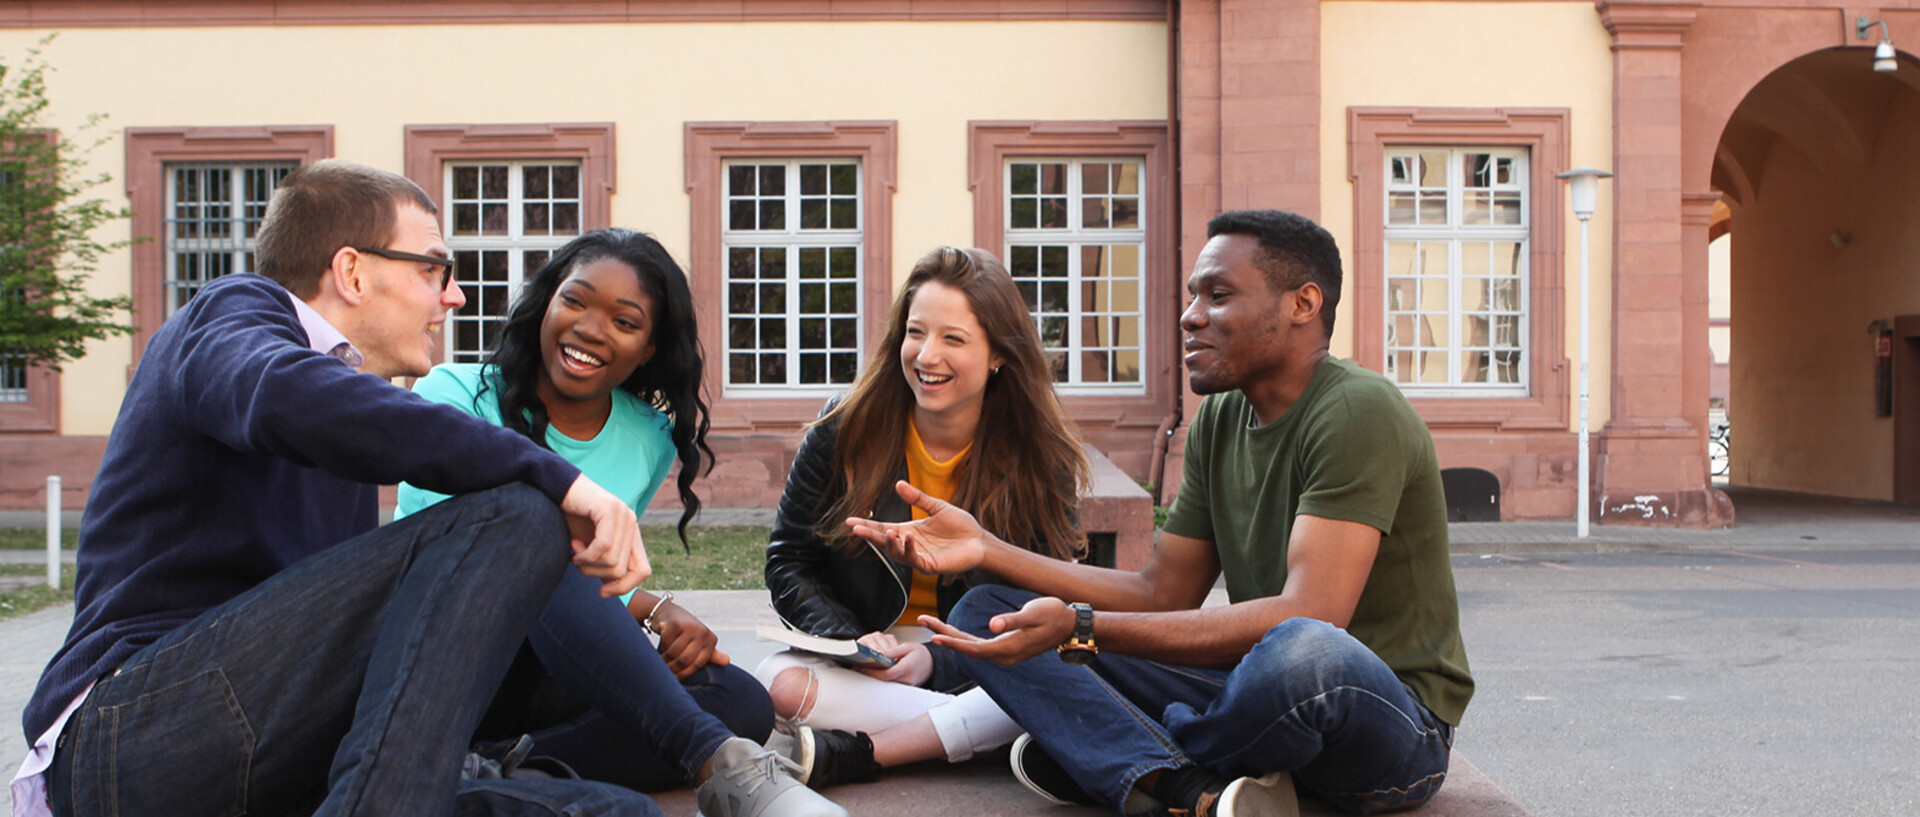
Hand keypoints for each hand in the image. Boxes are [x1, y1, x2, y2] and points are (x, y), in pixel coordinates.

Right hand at [560, 475, 648, 597]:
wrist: (555, 489)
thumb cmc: (570, 519)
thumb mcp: (589, 548)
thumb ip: (604, 564)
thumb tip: (612, 589)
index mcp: (631, 533)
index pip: (643, 571)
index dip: (623, 587)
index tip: (602, 592)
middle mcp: (631, 523)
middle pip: (623, 571)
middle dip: (596, 574)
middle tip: (578, 561)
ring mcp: (623, 514)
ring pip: (612, 561)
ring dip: (587, 564)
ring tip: (575, 549)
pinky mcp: (610, 509)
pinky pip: (603, 546)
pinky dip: (585, 555)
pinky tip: (574, 547)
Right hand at [647, 599, 730, 679]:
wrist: (669, 612)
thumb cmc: (686, 631)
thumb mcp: (699, 642)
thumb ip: (711, 654)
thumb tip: (727, 661)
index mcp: (710, 639)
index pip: (698, 664)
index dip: (684, 674)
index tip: (674, 681)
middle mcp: (702, 632)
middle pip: (684, 660)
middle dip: (672, 669)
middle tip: (663, 673)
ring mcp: (689, 627)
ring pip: (673, 653)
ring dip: (664, 661)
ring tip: (659, 664)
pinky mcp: (674, 624)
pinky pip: (665, 644)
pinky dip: (659, 650)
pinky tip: (656, 652)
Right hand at [845, 480, 988, 575]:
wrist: (980, 540)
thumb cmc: (960, 526)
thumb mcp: (937, 507)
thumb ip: (918, 498)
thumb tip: (897, 484)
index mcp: (910, 531)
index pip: (883, 528)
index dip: (868, 525)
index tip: (850, 521)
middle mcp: (911, 545)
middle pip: (885, 542)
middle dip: (870, 536)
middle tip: (856, 528)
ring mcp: (919, 556)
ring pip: (897, 553)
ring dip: (890, 543)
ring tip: (887, 532)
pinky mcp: (930, 565)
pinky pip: (914, 559)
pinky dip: (908, 549)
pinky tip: (908, 537)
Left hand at [853, 631, 932, 685]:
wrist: (933, 664)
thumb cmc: (921, 654)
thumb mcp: (908, 647)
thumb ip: (894, 651)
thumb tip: (881, 653)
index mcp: (907, 668)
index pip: (886, 673)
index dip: (872, 671)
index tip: (861, 667)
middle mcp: (907, 680)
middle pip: (883, 680)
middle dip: (870, 674)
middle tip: (858, 668)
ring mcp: (906, 686)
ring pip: (886, 684)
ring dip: (875, 677)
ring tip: (864, 669)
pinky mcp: (904, 688)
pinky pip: (890, 685)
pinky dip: (882, 680)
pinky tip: (875, 673)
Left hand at [919, 596, 1075, 665]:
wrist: (1070, 625)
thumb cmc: (1053, 615)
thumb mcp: (1033, 613)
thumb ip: (1012, 620)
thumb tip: (992, 625)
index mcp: (1008, 649)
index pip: (974, 649)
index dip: (953, 642)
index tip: (934, 636)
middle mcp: (1004, 655)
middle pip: (967, 648)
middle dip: (944, 634)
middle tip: (922, 620)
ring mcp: (1005, 653)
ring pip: (972, 646)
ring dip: (951, 635)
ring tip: (931, 624)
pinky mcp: (1007, 647)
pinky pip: (980, 645)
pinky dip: (963, 638)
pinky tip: (952, 631)